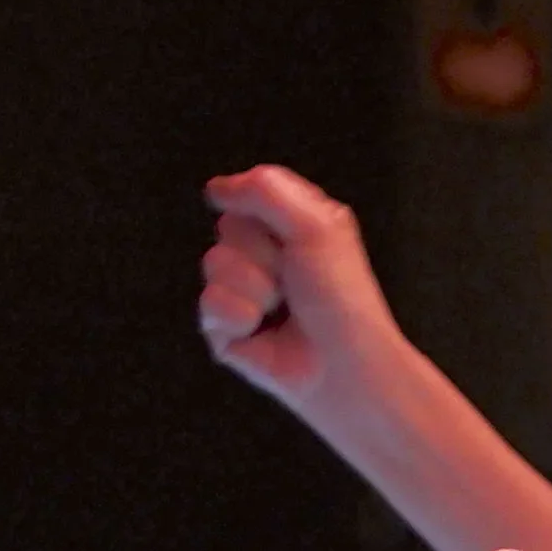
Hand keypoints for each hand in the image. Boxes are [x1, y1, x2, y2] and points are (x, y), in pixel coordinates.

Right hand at [197, 166, 409, 423]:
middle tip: (293, 279)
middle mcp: (265, 254)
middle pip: (229, 226)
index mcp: (291, 225)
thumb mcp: (316, 226)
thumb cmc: (341, 298)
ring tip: (282, 308)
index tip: (296, 237)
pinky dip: (240, 316)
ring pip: (214, 262)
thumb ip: (266, 190)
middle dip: (262, 253)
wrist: (342, 363)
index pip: (249, 193)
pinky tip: (261, 330)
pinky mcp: (225, 326)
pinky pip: (210, 303)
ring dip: (255, 287)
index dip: (266, 213)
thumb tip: (216, 187)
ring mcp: (242, 290)